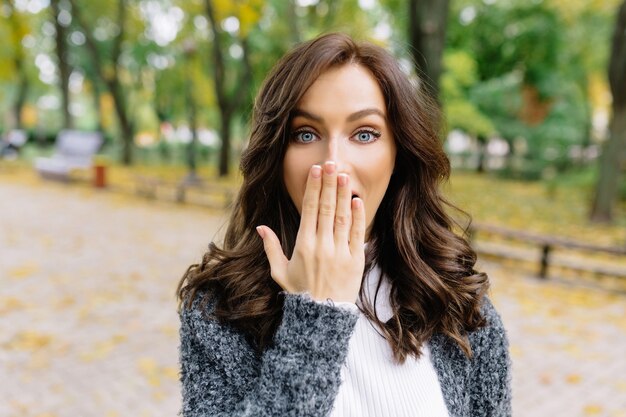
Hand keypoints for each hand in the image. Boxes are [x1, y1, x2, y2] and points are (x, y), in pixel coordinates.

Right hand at [256, 161, 365, 302]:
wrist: (322, 317)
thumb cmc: (300, 292)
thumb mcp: (280, 271)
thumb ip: (271, 247)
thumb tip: (260, 227)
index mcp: (303, 245)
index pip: (309, 209)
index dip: (313, 188)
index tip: (315, 170)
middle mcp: (322, 246)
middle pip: (326, 207)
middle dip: (328, 183)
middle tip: (331, 162)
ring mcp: (340, 252)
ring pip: (342, 217)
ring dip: (343, 194)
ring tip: (344, 175)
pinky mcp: (355, 260)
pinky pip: (357, 233)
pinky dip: (357, 216)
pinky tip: (356, 200)